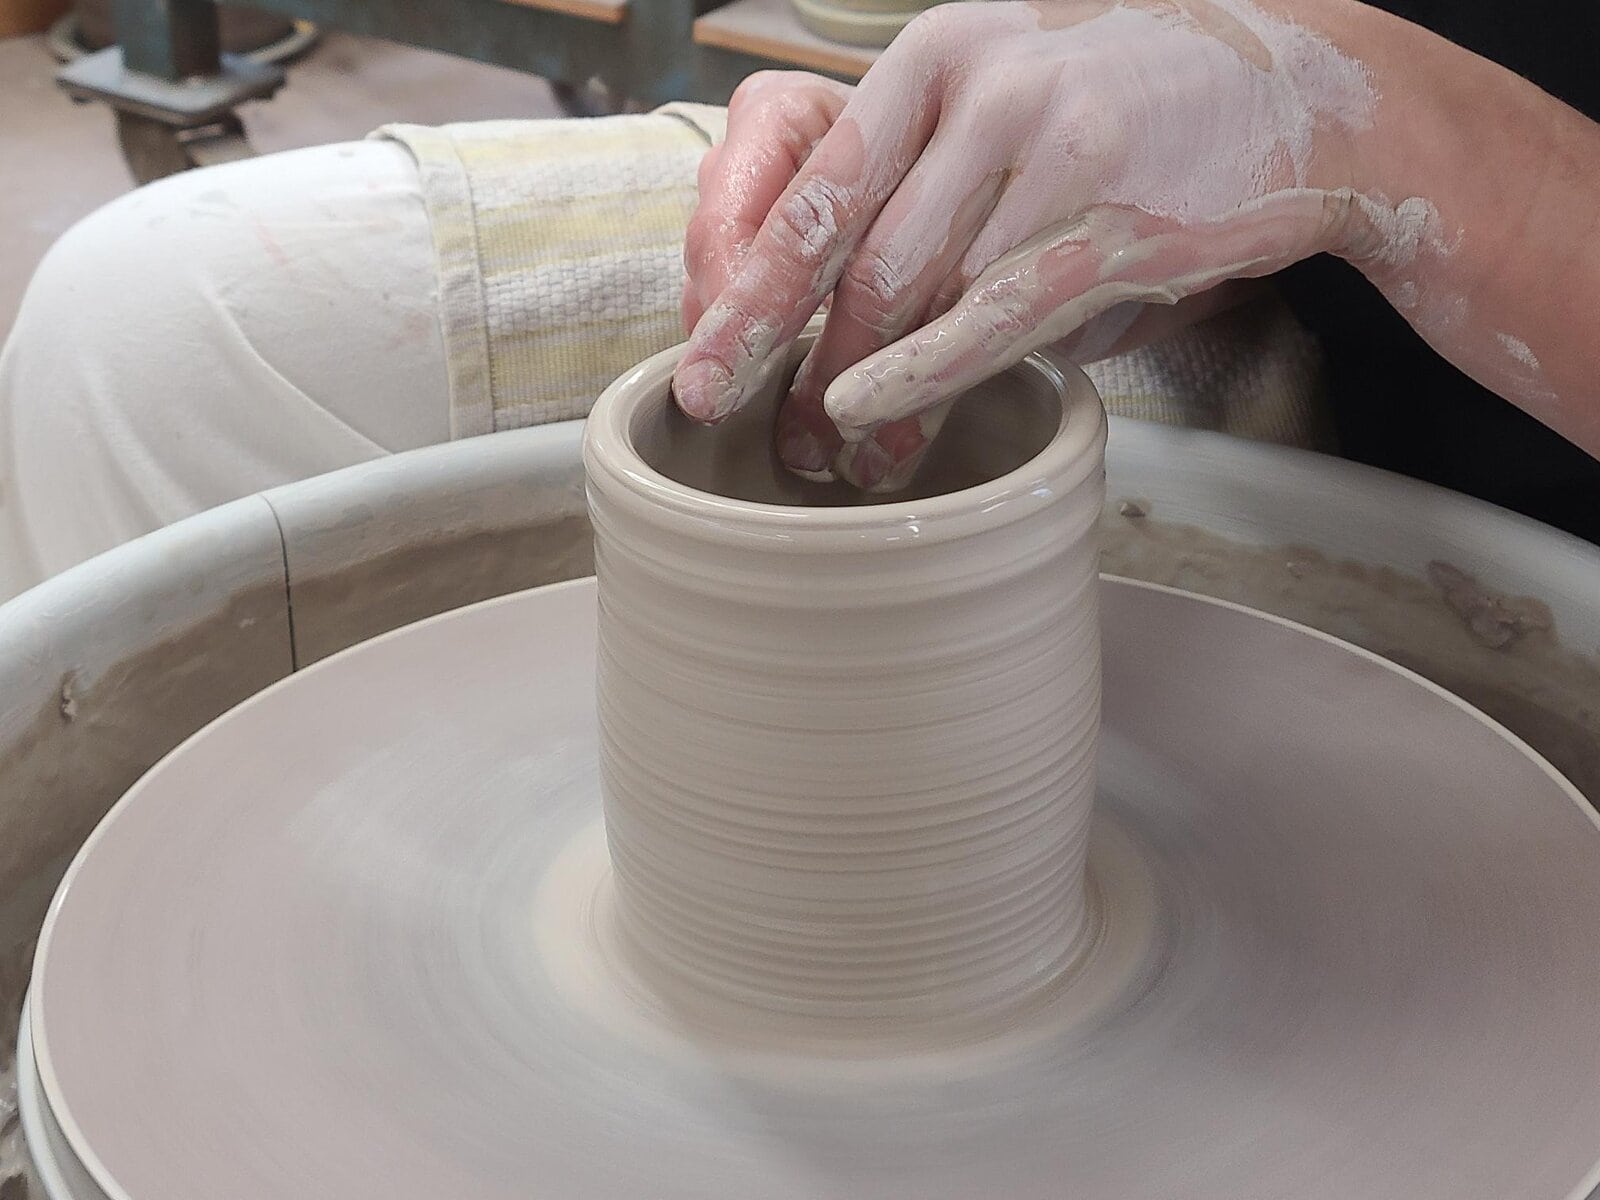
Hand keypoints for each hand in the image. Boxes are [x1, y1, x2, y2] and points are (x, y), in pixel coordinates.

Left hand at [673, 0, 1382, 488]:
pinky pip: (994, 311)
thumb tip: (830, 314)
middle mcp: (979, 85)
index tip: (701, 360)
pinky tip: (873, 411)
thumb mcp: (1004, 110)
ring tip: (829, 451)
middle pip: (845, 244)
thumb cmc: (1122, 116)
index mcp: (934, 57)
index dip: (744, 284)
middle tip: (727, 418)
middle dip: (770, 345)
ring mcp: (1048, 145)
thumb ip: (920, 189)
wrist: (1289, 95)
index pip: (811, 184)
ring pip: (914, 290)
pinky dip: (925, 371)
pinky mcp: (1109, 217)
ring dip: (856, 386)